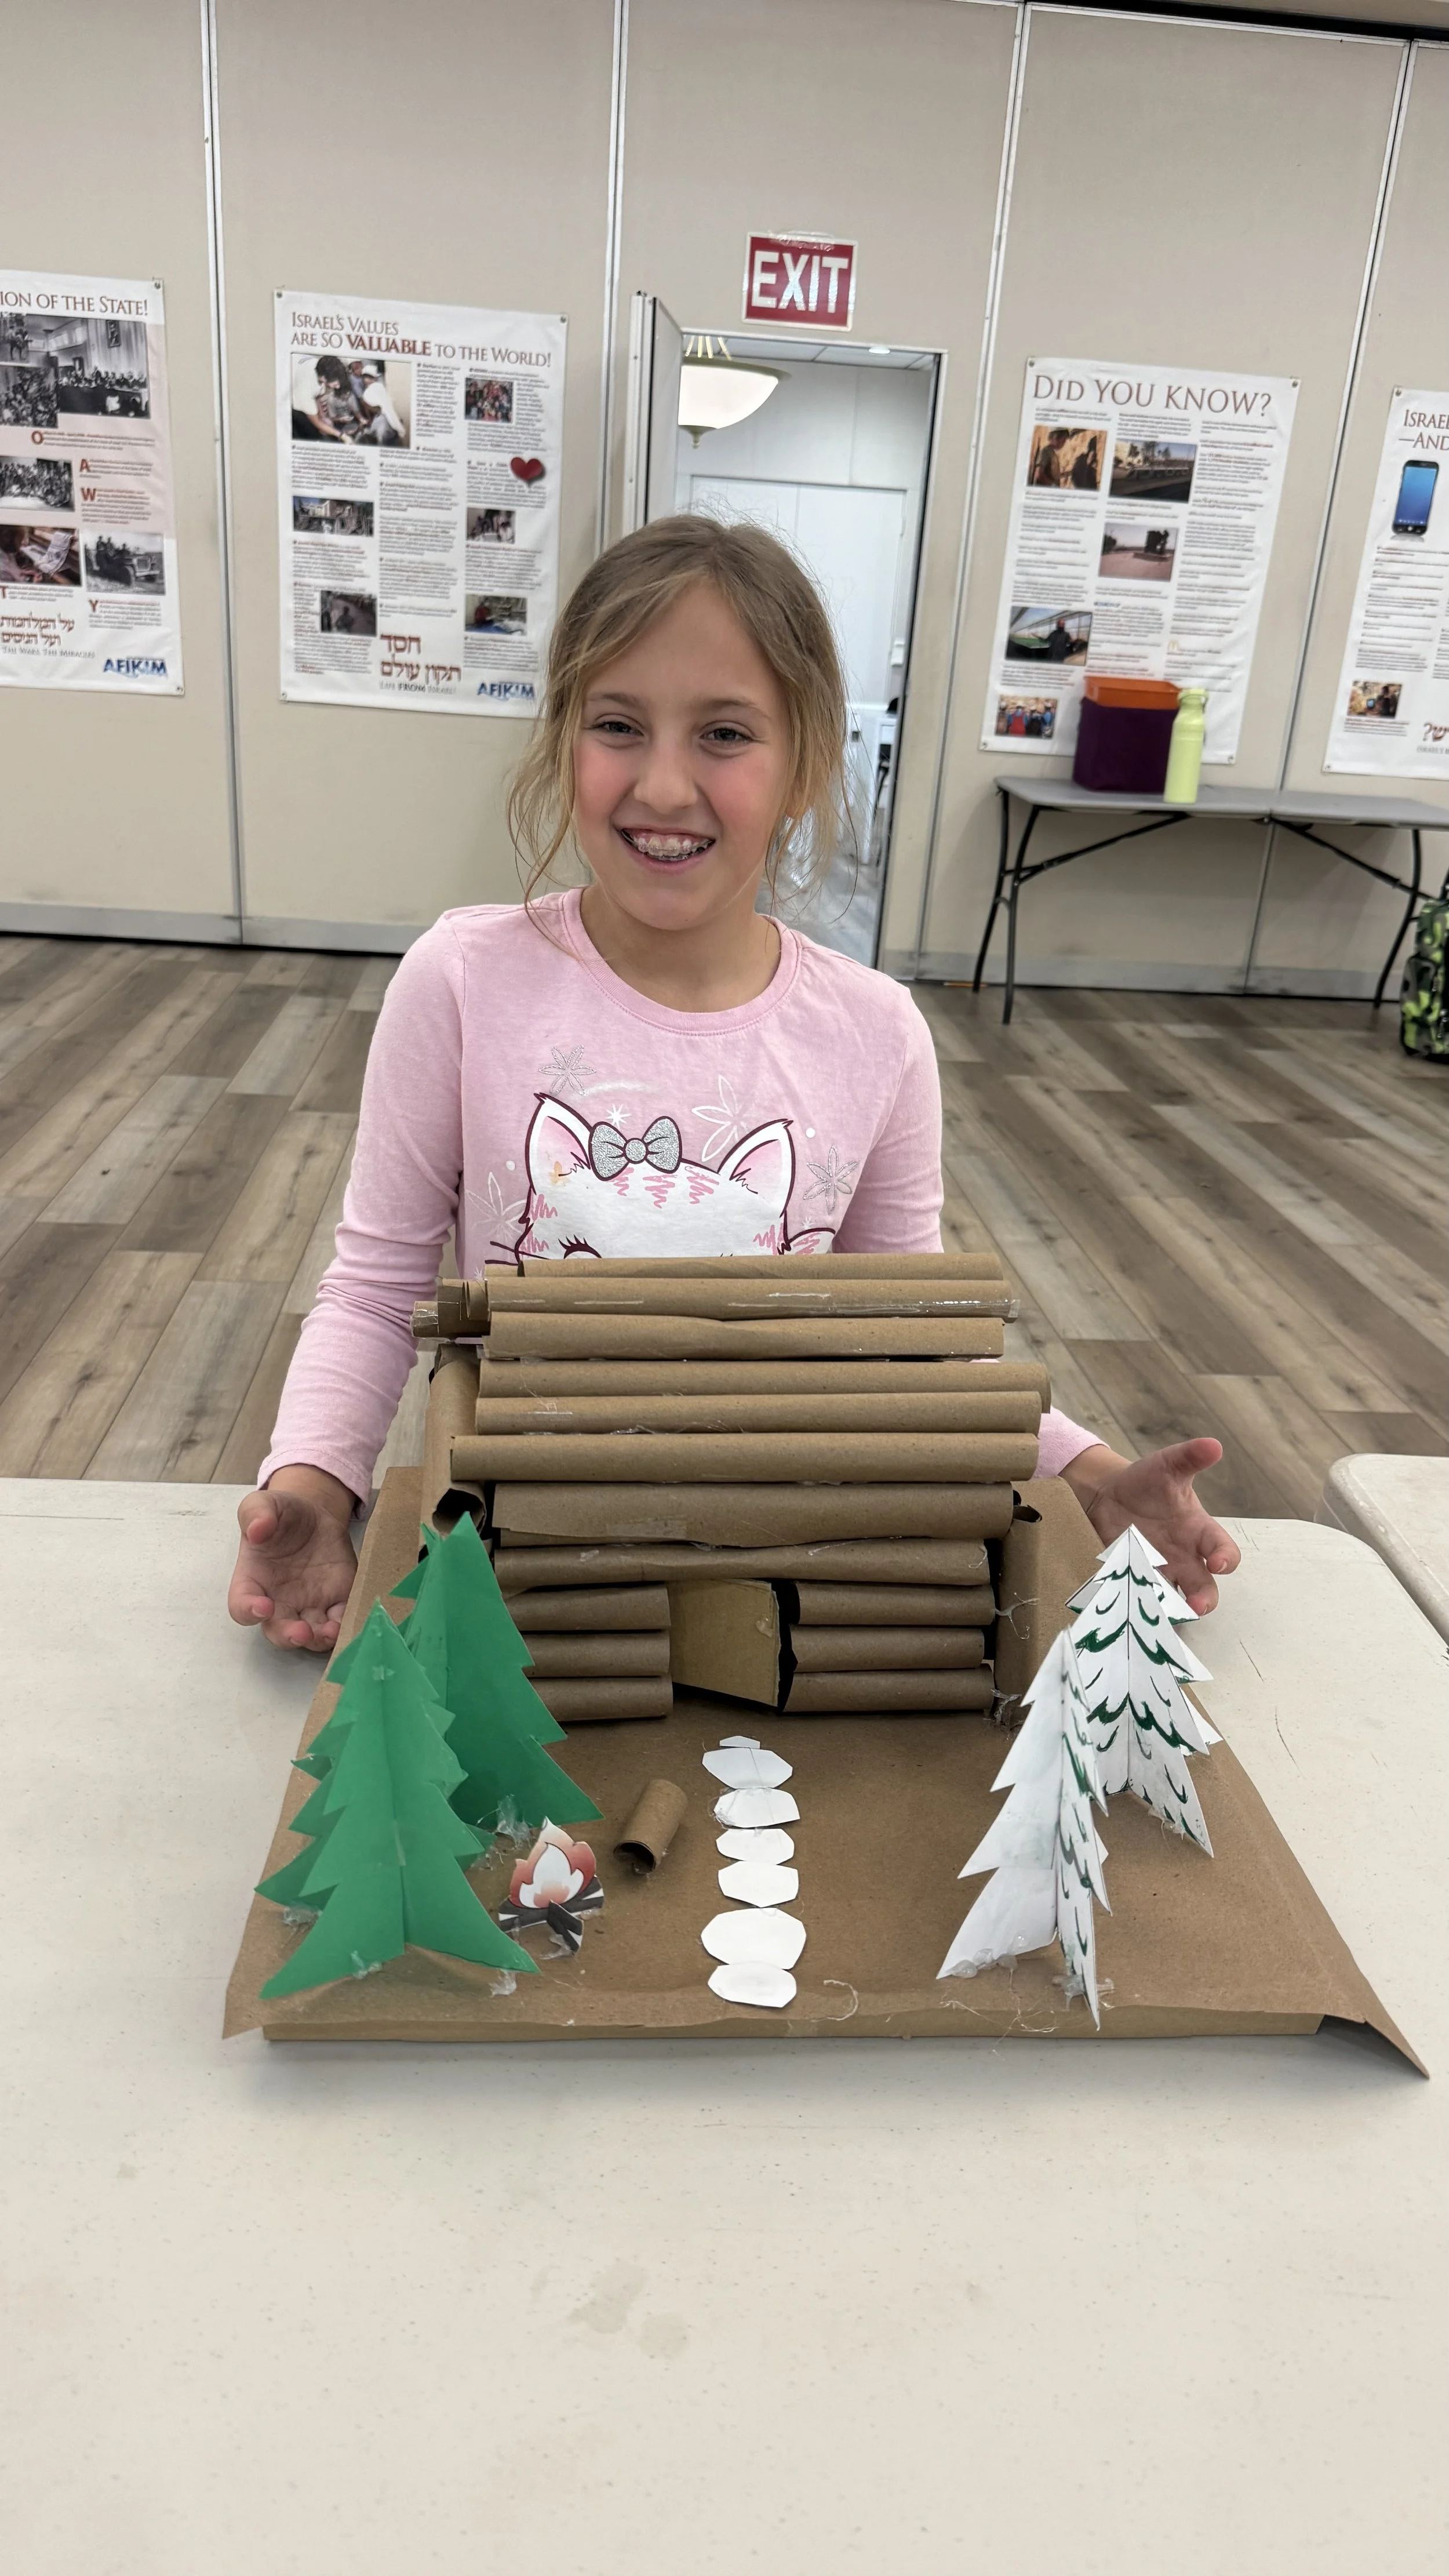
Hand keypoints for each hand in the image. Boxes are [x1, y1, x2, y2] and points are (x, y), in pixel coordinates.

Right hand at [228, 1468, 357, 1651]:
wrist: (314, 1515)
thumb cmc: (282, 1514)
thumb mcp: (264, 1504)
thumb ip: (256, 1513)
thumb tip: (257, 1530)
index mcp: (253, 1581)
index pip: (242, 1605)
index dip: (249, 1610)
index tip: (262, 1606)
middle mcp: (278, 1601)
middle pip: (278, 1630)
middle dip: (289, 1636)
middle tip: (301, 1632)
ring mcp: (308, 1605)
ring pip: (310, 1634)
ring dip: (319, 1638)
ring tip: (331, 1632)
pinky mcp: (336, 1600)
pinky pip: (340, 1620)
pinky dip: (345, 1625)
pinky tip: (351, 1621)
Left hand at [1061, 1437, 1239, 1615]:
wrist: (1108, 1494)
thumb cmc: (1147, 1481)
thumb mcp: (1167, 1465)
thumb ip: (1190, 1457)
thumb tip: (1213, 1445)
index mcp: (1198, 1531)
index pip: (1223, 1550)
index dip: (1226, 1559)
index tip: (1219, 1563)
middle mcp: (1184, 1557)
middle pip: (1205, 1587)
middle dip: (1204, 1599)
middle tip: (1195, 1606)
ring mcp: (1159, 1571)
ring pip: (1174, 1599)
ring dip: (1170, 1607)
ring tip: (1160, 1611)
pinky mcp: (1133, 1578)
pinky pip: (1140, 1597)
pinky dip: (1137, 1603)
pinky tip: (1129, 1605)